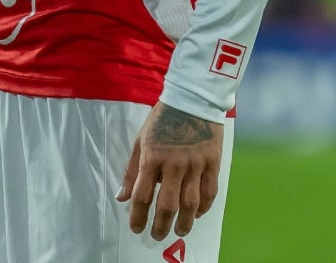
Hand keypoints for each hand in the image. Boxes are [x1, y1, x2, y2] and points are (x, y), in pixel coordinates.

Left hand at [117, 102, 223, 240]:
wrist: (192, 99)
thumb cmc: (162, 119)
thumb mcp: (141, 140)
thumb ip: (132, 170)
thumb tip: (122, 197)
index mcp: (152, 157)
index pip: (142, 194)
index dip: (138, 216)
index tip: (136, 228)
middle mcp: (174, 164)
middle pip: (167, 204)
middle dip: (160, 225)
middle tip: (156, 236)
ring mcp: (196, 164)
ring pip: (190, 203)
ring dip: (184, 222)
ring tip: (179, 231)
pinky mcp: (213, 162)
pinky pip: (209, 192)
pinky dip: (203, 207)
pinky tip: (196, 214)